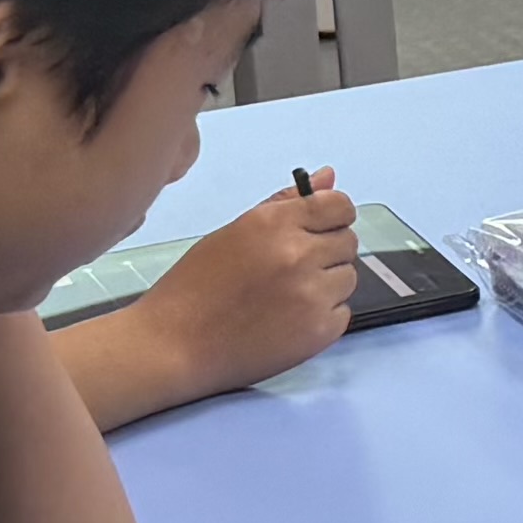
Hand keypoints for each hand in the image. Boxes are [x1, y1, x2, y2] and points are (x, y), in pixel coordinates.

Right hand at [119, 176, 358, 397]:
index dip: (333, 216)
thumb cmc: (195, 287)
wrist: (174, 346)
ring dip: (326, 284)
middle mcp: (298, 255)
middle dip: (326, 251)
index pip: (339, 206)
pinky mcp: (319, 331)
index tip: (321, 228)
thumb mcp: (233, 233)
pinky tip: (287, 320)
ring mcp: (312, 295)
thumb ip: (285, 204)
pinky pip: (341, 312)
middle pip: (347, 241)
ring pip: (347, 277)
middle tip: (289, 269)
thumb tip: (328, 177)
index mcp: (274, 224)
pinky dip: (322, 316)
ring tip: (284, 296)